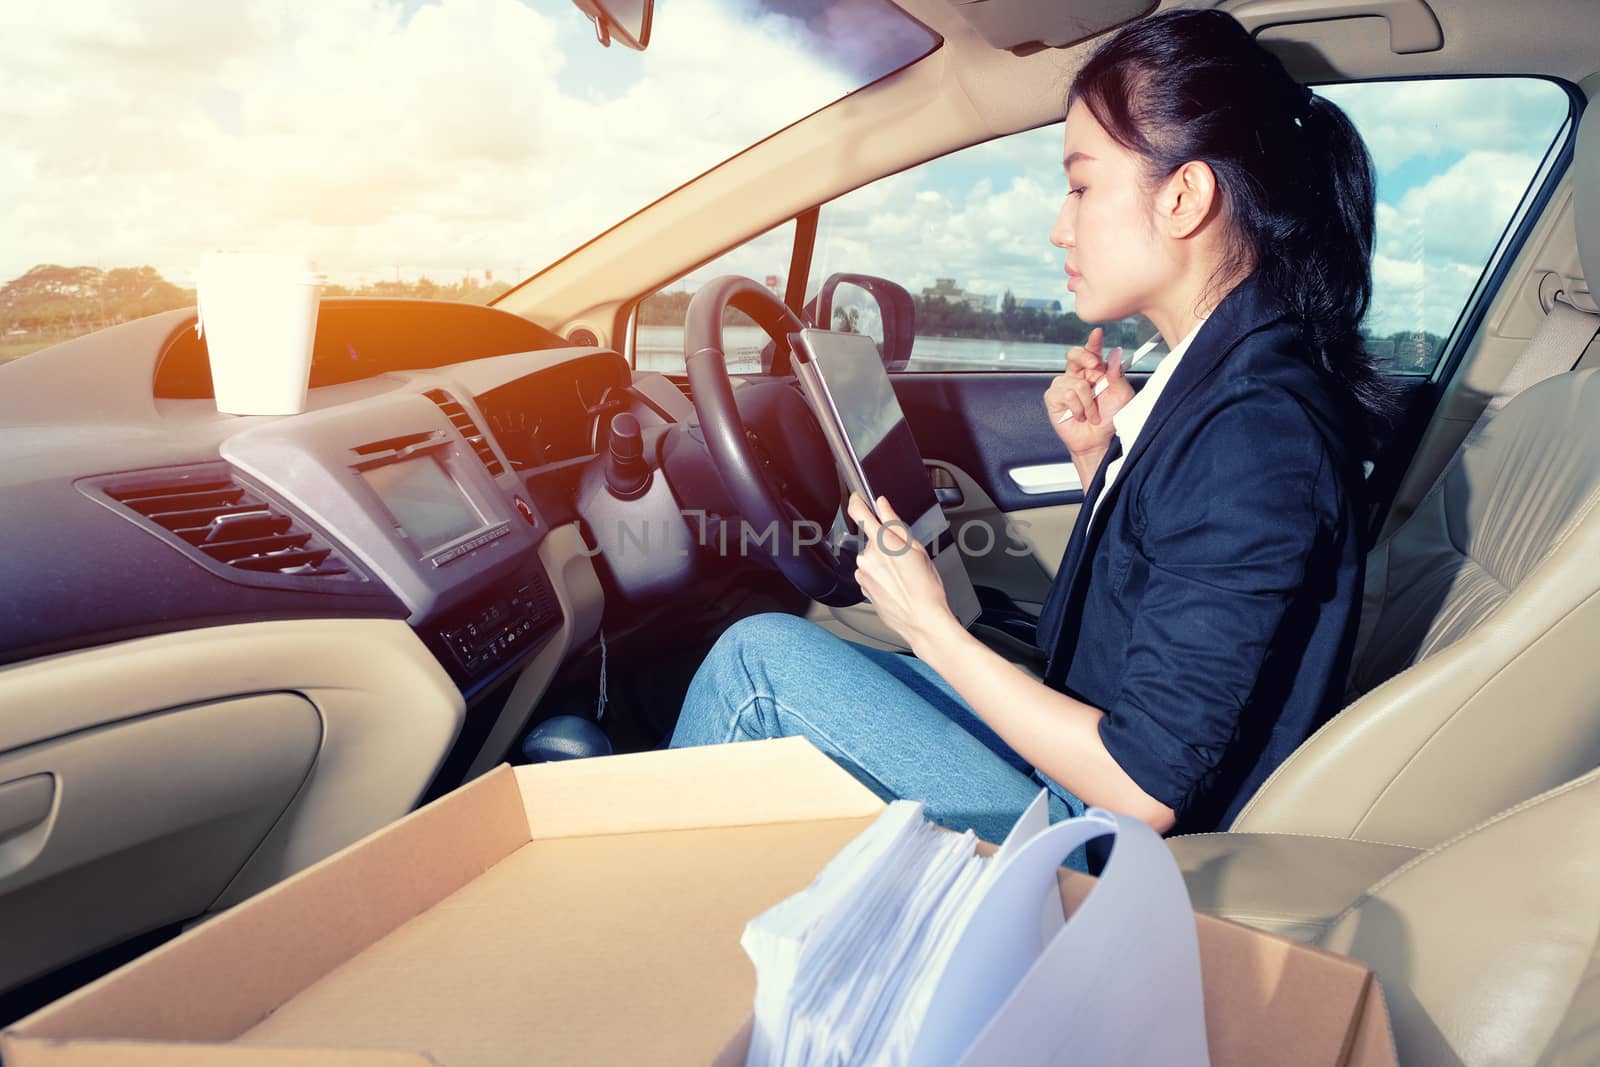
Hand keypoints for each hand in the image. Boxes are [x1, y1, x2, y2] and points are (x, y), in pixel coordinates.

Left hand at [846, 492, 953, 649]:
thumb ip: (895, 523)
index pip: (859, 513)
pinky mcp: (862, 587)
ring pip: (871, 557)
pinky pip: (870, 573)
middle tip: (905, 557)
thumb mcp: (917, 549)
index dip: (857, 501)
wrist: (922, 621)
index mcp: (882, 543)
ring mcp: (863, 574)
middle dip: (886, 543)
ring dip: (884, 561)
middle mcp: (867, 558)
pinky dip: (881, 575)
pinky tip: (896, 584)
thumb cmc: (926, 589)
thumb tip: (883, 505)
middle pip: (872, 539)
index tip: (857, 497)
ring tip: (903, 575)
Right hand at [1044, 327, 1134, 456]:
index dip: (1093, 341)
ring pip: (1075, 383)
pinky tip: (1079, 415)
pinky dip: (1078, 408)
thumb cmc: (1110, 419)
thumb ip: (1117, 374)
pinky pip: (1066, 395)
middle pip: (1074, 355)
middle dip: (1085, 358)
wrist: (1098, 440)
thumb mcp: (1121, 394)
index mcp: (1094, 372)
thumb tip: (1115, 353)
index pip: (1091, 351)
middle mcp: (1078, 376)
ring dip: (1088, 402)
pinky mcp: (1053, 398)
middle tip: (1096, 368)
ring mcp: (1063, 386)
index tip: (1098, 333)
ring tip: (1091, 413)